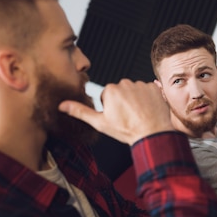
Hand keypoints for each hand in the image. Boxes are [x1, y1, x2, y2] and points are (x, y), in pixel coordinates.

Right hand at [59, 79, 173, 144]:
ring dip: (135, 99)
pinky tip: (147, 109)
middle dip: (123, 101)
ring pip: (134, 90)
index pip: (108, 95)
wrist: (151, 133)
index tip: (117, 116)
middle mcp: (126, 83)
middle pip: (121, 91)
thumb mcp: (100, 123)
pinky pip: (148, 90)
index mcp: (111, 89)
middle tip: (127, 116)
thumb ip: (80, 111)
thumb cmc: (126, 130)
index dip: (111, 107)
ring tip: (138, 114)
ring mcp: (141, 84)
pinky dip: (147, 98)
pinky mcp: (154, 87)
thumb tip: (62, 105)